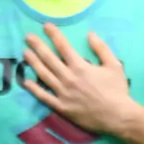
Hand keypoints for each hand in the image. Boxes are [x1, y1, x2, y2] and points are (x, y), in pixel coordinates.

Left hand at [22, 27, 143, 143]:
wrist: (117, 117)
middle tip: (28, 37)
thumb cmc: (118, 91)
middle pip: (49, 58)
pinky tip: (26, 82)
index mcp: (80, 67)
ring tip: (25, 52)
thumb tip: (90, 34)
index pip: (63, 46)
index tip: (46, 26)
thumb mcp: (114, 65)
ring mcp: (63, 93)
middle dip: (38, 45)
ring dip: (33, 62)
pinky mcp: (61, 107)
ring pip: (44, 75)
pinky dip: (34, 89)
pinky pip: (44, 97)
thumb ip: (102, 48)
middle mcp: (68, 78)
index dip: (54, 35)